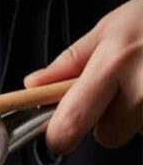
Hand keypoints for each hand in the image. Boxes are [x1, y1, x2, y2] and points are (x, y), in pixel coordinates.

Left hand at [24, 0, 142, 153]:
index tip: (57, 135)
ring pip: (137, 131)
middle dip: (108, 120)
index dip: (59, 136)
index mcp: (113, 64)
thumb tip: (33, 86)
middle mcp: (142, 89)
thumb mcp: (110, 28)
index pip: (73, 121)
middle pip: (108, 136)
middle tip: (122, 88)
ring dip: (139, 115)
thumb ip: (70, 62)